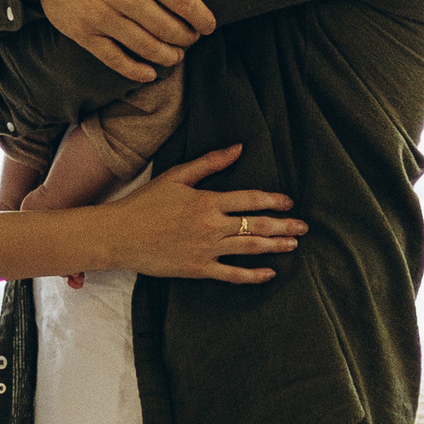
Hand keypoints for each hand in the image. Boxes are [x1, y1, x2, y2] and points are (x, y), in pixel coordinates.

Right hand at [29, 0, 216, 83]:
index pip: (182, 1)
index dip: (201, 18)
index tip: (210, 26)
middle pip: (167, 28)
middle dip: (186, 39)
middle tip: (191, 39)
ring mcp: (101, 16)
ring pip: (145, 47)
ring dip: (167, 56)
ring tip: (176, 55)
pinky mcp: (83, 33)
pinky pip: (115, 59)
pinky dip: (136, 71)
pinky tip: (150, 72)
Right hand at [78, 147, 302, 283]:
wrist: (120, 235)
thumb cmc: (145, 203)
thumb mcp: (177, 176)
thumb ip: (210, 162)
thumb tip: (238, 147)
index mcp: (208, 201)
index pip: (250, 200)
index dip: (273, 200)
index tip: (289, 202)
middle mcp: (212, 226)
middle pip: (257, 225)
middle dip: (284, 226)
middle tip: (303, 227)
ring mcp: (207, 250)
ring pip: (250, 248)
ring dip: (275, 246)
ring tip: (293, 245)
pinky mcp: (199, 269)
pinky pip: (232, 275)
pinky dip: (253, 275)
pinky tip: (269, 273)